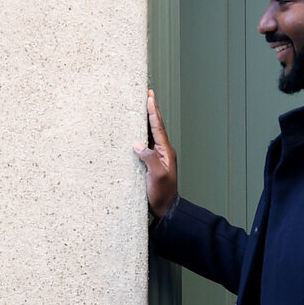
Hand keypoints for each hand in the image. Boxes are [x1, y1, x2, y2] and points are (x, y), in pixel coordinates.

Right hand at [135, 89, 178, 219]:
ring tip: (142, 108)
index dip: (153, 111)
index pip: (158, 127)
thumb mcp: (156, 176)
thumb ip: (149, 159)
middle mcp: (163, 151)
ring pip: (151, 134)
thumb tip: (138, 145)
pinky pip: (147, 144)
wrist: (166, 209)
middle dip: (152, 110)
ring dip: (147, 120)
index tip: (149, 97)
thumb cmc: (162, 195)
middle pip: (156, 126)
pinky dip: (142, 134)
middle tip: (147, 95)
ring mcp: (158, 157)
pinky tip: (137, 132)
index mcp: (165, 151)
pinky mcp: (152, 163)